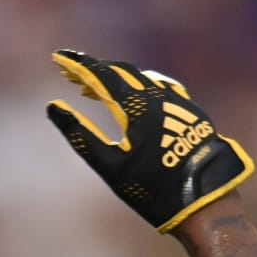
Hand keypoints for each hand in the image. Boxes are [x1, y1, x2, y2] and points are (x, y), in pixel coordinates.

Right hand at [47, 51, 252, 232]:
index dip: (78, 66)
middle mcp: (158, 94)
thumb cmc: (150, 187)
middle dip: (95, 71)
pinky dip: (139, 87)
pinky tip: (135, 96)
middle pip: (122, 72)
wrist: (203, 197)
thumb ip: (80, 135)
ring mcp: (177, 101)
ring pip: (142, 78)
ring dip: (116, 80)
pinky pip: (160, 88)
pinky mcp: (190, 111)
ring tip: (96, 90)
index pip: (101, 75)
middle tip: (73, 75)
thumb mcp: (109, 165)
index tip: (59, 59)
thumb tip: (54, 108)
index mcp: (136, 105)